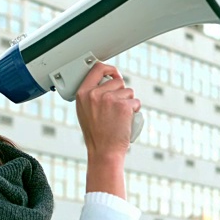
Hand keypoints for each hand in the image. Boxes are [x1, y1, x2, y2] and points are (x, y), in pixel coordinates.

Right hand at [75, 62, 140, 198]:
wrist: (104, 151)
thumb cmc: (96, 135)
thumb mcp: (85, 111)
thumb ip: (92, 95)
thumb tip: (107, 81)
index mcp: (83, 93)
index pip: (97, 69)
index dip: (109, 68)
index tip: (115, 72)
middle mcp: (95, 94)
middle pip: (118, 81)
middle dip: (122, 92)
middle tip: (115, 109)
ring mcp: (109, 99)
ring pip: (129, 91)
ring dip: (129, 102)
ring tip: (120, 116)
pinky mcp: (123, 106)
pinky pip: (136, 101)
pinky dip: (135, 110)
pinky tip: (127, 120)